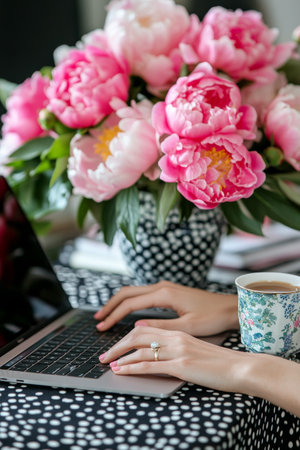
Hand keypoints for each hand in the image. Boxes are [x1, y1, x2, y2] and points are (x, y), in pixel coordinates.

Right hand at [94, 281, 238, 335]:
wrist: (229, 307)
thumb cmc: (212, 317)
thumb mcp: (187, 327)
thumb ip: (162, 327)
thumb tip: (137, 328)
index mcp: (164, 294)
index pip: (130, 304)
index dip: (114, 316)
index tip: (102, 327)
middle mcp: (162, 287)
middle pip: (127, 292)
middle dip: (110, 306)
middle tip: (97, 319)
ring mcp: (164, 287)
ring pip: (133, 292)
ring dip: (118, 303)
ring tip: (106, 316)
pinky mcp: (168, 291)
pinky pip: (142, 294)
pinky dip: (129, 302)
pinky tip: (126, 311)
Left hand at [100, 326, 299, 417]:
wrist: (240, 367)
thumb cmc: (219, 360)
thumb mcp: (195, 346)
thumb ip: (176, 342)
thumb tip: (157, 345)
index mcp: (178, 332)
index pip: (145, 330)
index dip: (126, 337)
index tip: (115, 345)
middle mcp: (176, 338)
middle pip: (137, 337)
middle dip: (117, 345)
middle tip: (104, 355)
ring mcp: (178, 351)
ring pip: (140, 351)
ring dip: (120, 358)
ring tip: (107, 364)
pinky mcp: (181, 365)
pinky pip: (150, 366)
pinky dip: (131, 369)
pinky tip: (121, 372)